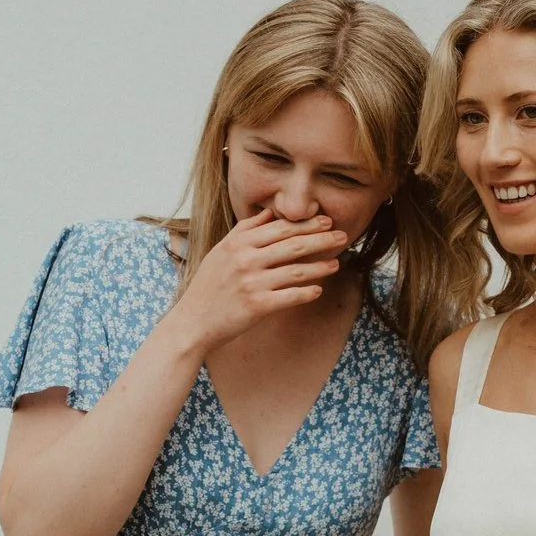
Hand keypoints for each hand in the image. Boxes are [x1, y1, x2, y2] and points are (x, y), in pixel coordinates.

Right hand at [162, 210, 346, 356]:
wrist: (193, 322)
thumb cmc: (207, 286)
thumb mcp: (220, 251)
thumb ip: (244, 231)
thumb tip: (268, 213)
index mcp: (238, 244)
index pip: (280, 228)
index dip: (306, 223)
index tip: (326, 220)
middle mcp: (246, 260)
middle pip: (293, 245)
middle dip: (322, 239)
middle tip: (342, 235)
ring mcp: (253, 283)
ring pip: (296, 270)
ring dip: (320, 266)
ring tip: (336, 263)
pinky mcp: (257, 306)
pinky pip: (290, 296)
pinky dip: (306, 293)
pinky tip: (318, 290)